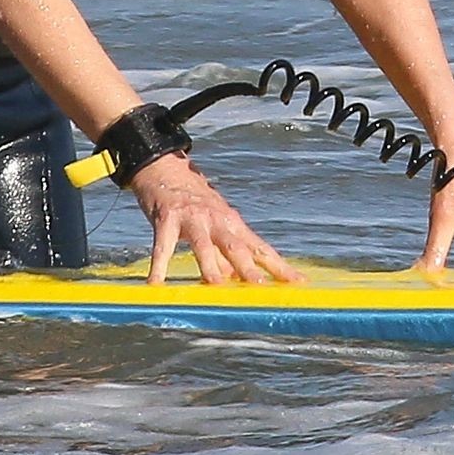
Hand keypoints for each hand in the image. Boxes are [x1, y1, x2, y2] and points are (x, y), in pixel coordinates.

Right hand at [129, 154, 303, 284]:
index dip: (279, 266)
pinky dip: (159, 265)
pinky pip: (162, 245)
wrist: (165, 167)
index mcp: (233, 223)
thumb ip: (226, 253)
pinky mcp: (167, 218)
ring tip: (216, 285)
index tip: (298, 282)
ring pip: (204, 244)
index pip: (261, 248)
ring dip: (210, 264)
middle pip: (237, 247)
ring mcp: (193, 217)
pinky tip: (155, 284)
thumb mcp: (214, 225)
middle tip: (262, 288)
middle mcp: (217, 219)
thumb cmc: (193, 201)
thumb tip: (239, 281)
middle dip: (250, 268)